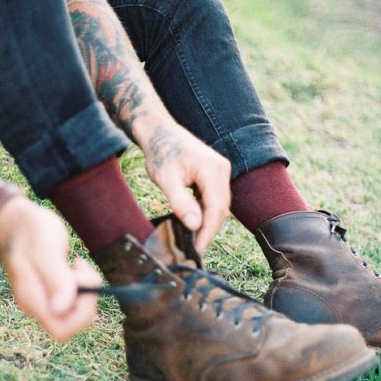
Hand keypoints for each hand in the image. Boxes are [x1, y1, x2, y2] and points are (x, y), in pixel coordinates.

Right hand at [0, 196, 100, 341]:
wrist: (13, 219)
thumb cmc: (28, 229)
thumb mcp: (45, 246)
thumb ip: (55, 277)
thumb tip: (60, 309)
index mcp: (33, 301)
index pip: (63, 330)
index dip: (81, 311)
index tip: (79, 279)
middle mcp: (36, 306)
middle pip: (71, 324)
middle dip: (86, 299)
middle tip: (81, 269)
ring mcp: (41, 300)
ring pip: (74, 312)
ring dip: (84, 290)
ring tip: (76, 264)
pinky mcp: (48, 292)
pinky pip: (72, 300)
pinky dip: (80, 285)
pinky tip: (72, 266)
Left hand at [142, 123, 230, 250]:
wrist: (158, 131)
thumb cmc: (160, 152)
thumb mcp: (166, 179)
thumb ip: (180, 202)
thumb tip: (194, 225)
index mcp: (213, 170)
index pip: (216, 209)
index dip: (208, 232)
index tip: (198, 249)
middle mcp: (222, 169)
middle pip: (221, 209)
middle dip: (208, 230)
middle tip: (194, 249)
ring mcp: (220, 171)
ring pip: (218, 205)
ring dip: (207, 222)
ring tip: (193, 239)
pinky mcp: (214, 174)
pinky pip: (214, 198)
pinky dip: (205, 212)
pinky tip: (193, 222)